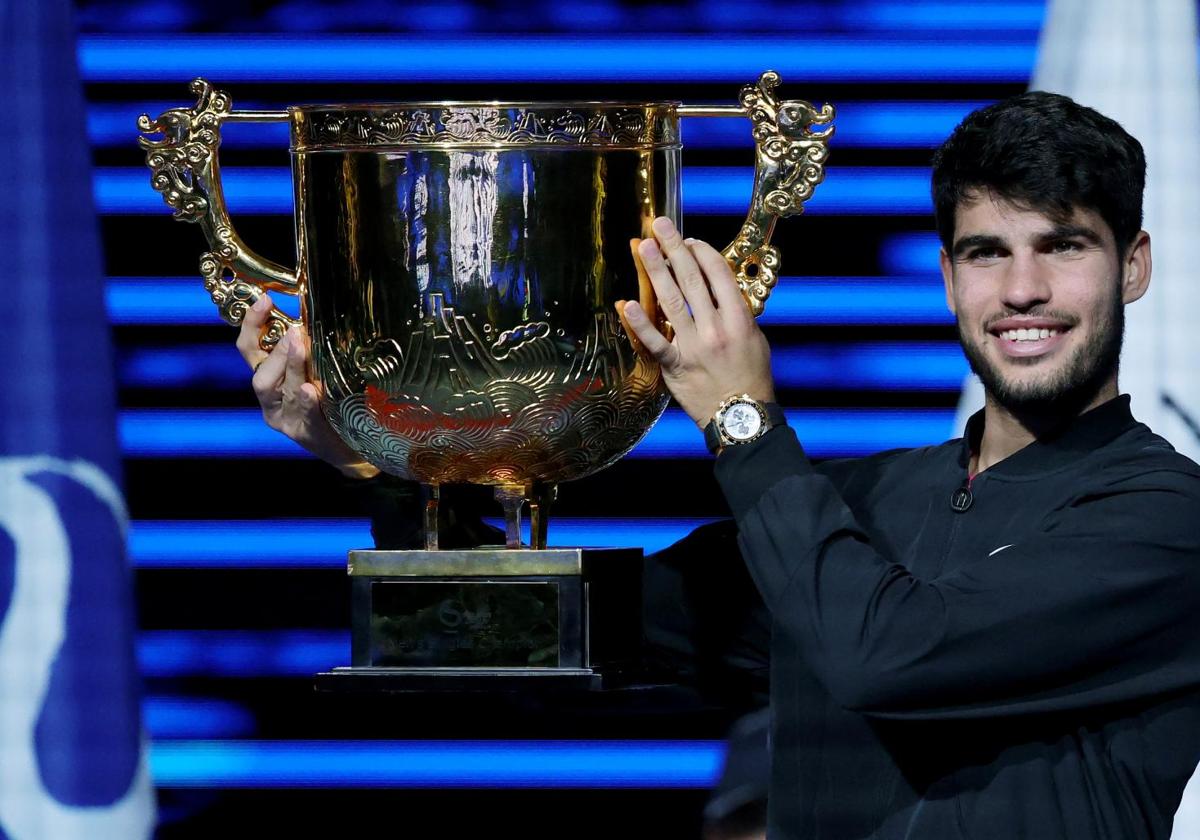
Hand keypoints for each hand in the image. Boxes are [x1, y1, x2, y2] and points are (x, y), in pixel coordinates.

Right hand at [236, 295, 379, 478]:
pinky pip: (303, 416)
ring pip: (278, 392)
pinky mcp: (304, 434)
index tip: (264, 300)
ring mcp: (285, 419)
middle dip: (276, 351)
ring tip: (300, 346)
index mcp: (269, 379)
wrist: (351, 445)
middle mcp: (271, 401)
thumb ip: (308, 348)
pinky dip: (306, 402)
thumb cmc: (332, 402)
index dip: (252, 324)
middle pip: (260, 375)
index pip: (250, 350)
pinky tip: (310, 390)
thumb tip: (312, 313)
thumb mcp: (317, 370)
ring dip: (291, 367)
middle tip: (294, 331)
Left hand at [618, 217, 774, 426]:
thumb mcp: (755, 338)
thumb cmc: (751, 377)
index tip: (689, 239)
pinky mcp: (676, 366)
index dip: (702, 252)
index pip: (718, 274)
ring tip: (643, 246)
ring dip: (656, 271)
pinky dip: (639, 324)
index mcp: (739, 318)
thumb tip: (719, 289)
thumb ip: (736, 313)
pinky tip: (626, 304)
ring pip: (672, 302)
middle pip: (692, 279)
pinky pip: (655, 343)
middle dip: (674, 249)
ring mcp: (694, 346)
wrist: (741, 416)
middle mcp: (716, 328)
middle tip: (660, 225)